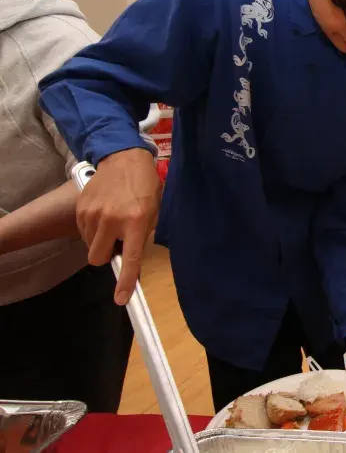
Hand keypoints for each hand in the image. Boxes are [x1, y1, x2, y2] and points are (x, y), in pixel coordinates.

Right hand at [76, 148, 160, 304]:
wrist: (123, 158)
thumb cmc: (144, 186)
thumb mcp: (153, 211)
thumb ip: (141, 236)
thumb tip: (129, 259)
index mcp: (136, 221)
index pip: (130, 258)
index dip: (125, 281)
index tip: (122, 299)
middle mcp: (112, 220)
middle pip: (98, 258)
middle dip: (106, 255)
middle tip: (118, 241)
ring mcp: (93, 214)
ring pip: (90, 246)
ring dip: (100, 241)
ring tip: (113, 221)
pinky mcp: (81, 208)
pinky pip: (83, 232)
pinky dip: (92, 230)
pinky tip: (103, 214)